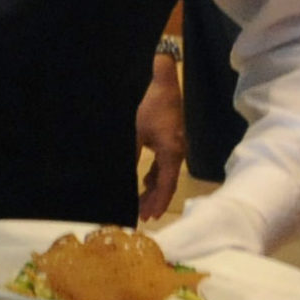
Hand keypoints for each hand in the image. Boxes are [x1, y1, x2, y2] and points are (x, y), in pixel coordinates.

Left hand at [135, 48, 186, 223]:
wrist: (164, 81)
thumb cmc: (152, 101)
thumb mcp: (136, 126)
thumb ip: (132, 149)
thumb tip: (123, 172)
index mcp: (171, 150)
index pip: (166, 182)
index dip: (158, 200)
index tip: (150, 215)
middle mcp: (176, 150)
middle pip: (166, 182)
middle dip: (154, 200)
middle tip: (142, 217)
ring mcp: (173, 146)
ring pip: (164, 175)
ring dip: (153, 191)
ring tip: (140, 207)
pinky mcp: (167, 140)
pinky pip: (162, 165)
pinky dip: (153, 177)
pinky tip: (142, 184)